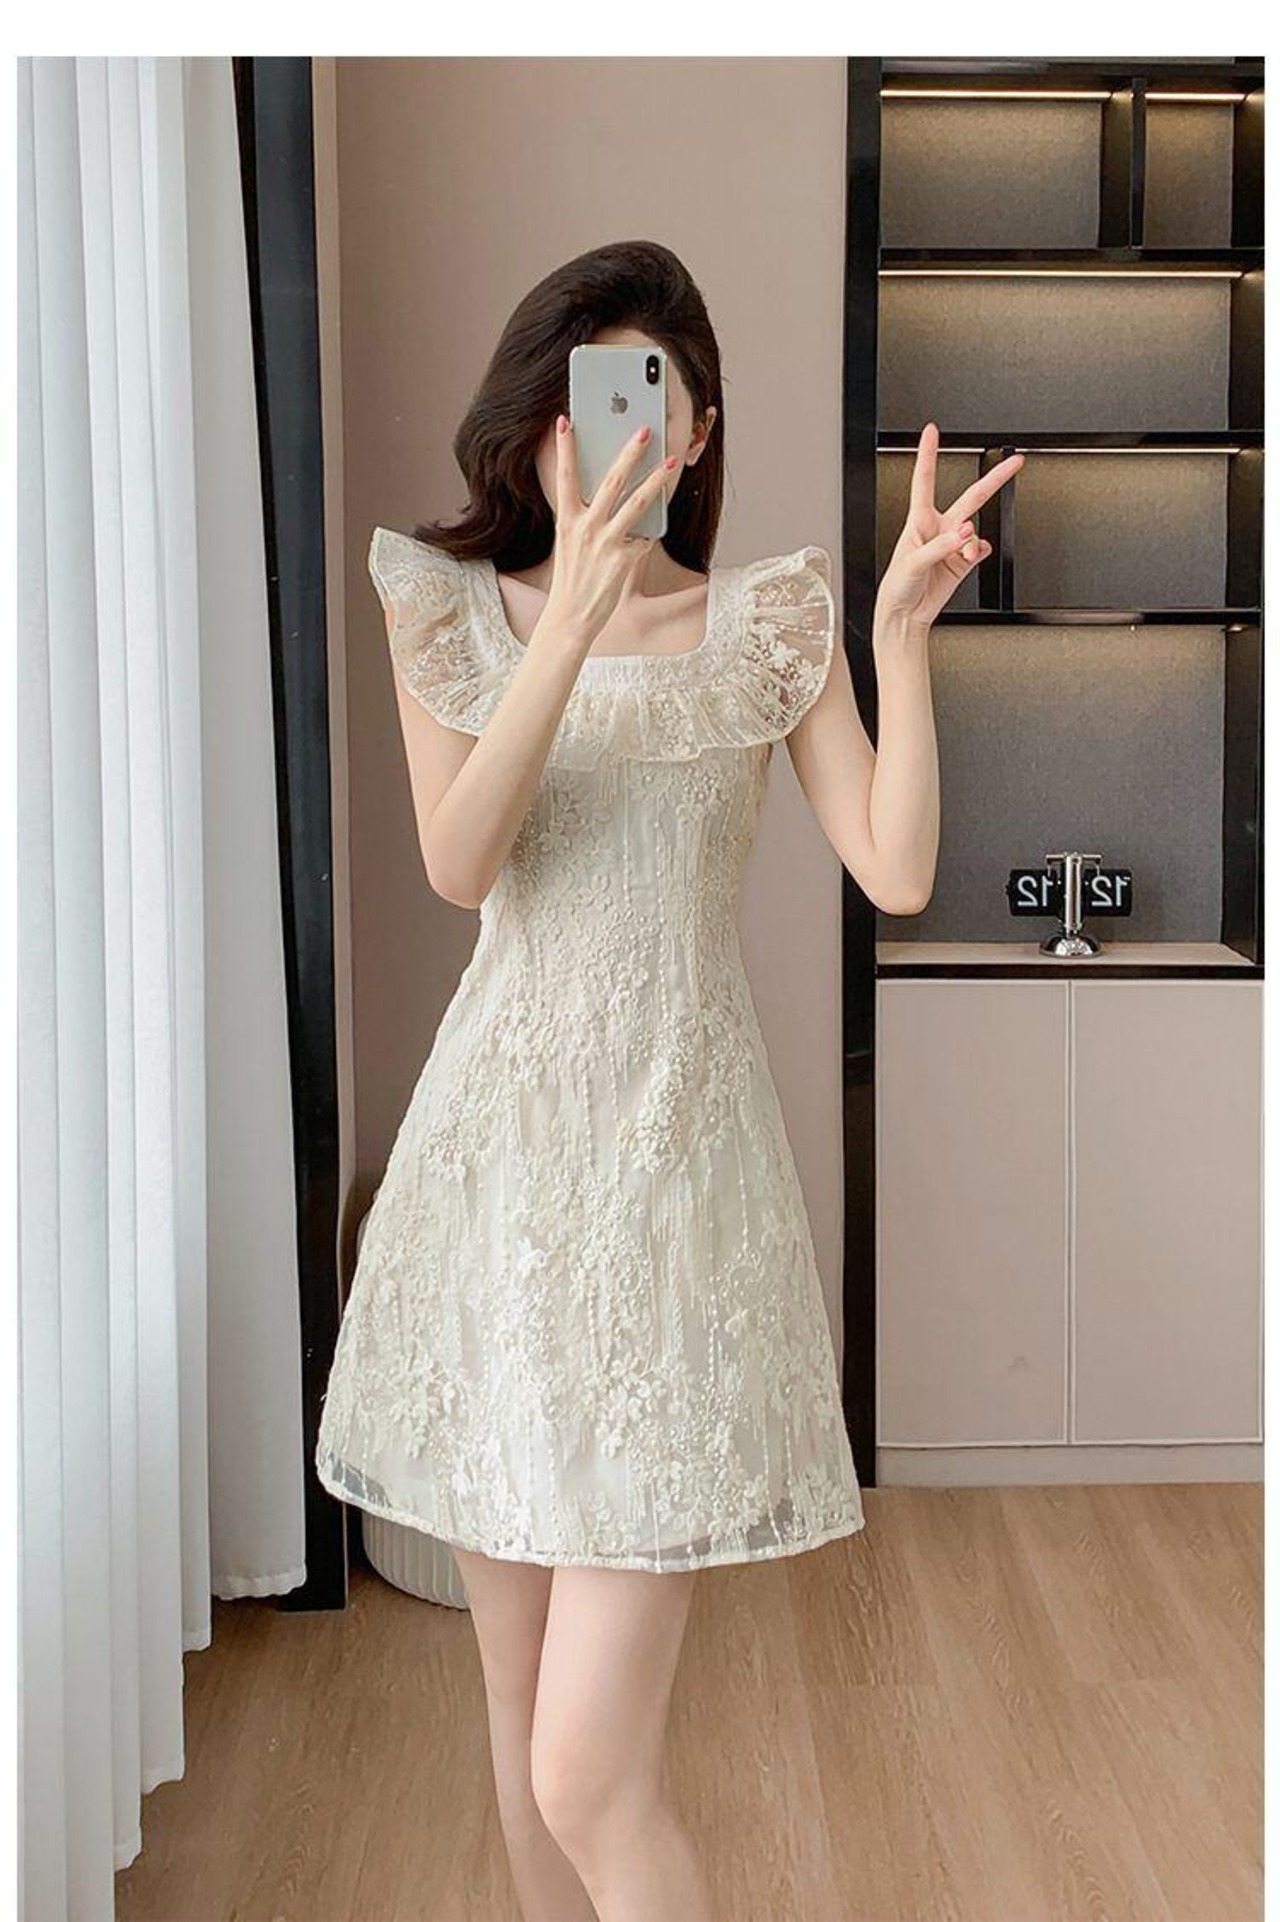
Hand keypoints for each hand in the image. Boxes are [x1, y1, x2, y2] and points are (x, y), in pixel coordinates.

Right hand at [543, 416, 675, 651]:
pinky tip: (644, 539)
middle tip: (644, 430)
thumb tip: (606, 495)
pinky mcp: (623, 561)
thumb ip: (585, 518)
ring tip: (671, 461)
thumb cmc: (572, 579)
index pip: (565, 477)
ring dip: (656, 480)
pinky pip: (643, 539)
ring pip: (636, 503)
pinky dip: (646, 537)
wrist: (570, 618)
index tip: (565, 420)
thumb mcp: (570, 543)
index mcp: (568, 521)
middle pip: (610, 481)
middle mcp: (586, 528)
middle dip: (629, 453)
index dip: (565, 448)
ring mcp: (606, 543)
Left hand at [877, 422, 1023, 634]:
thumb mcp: (912, 562)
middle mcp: (938, 528)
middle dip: (995, 479)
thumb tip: (964, 534)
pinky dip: (978, 553)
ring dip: (972, 541)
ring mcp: (952, 544)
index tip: (931, 431)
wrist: (904, 615)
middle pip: (971, 496)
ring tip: (961, 555)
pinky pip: (980, 549)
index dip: (928, 453)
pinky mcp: (962, 562)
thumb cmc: (897, 586)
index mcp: (918, 520)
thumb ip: (939, 546)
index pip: (925, 479)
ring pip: (976, 530)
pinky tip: (970, 557)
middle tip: (1016, 463)